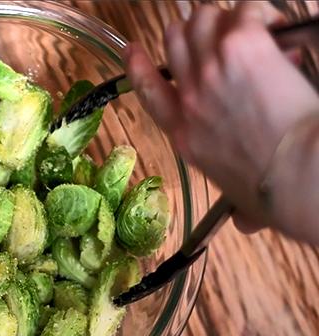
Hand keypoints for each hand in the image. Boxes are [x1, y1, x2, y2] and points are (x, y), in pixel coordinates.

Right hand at [125, 2, 318, 234]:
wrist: (293, 175)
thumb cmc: (272, 193)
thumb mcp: (241, 199)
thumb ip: (240, 206)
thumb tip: (247, 224)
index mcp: (185, 135)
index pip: (148, 91)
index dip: (138, 67)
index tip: (134, 51)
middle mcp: (190, 98)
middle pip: (174, 43)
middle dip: (196, 36)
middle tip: (224, 41)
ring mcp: (210, 69)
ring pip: (201, 18)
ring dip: (225, 20)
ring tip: (251, 30)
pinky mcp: (241, 45)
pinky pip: (244, 10)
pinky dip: (261, 14)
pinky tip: (276, 29)